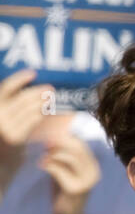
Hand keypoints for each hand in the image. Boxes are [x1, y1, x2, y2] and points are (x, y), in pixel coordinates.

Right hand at [0, 70, 52, 188]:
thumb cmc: (3, 140)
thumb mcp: (3, 120)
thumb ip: (11, 107)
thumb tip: (30, 92)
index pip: (5, 88)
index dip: (19, 78)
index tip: (33, 73)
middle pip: (21, 98)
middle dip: (38, 92)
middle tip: (50, 89)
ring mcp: (5, 127)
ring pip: (29, 109)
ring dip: (43, 102)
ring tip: (52, 98)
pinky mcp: (15, 137)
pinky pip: (32, 121)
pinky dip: (42, 114)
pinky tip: (48, 110)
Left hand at [40, 132, 99, 213]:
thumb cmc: (64, 192)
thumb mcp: (66, 171)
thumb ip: (63, 157)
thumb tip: (52, 138)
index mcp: (94, 167)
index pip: (81, 144)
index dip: (65, 138)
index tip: (49, 140)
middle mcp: (94, 173)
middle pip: (77, 148)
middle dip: (58, 143)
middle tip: (45, 146)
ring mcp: (86, 181)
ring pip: (69, 157)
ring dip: (52, 155)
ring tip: (43, 159)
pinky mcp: (75, 189)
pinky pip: (58, 170)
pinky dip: (47, 165)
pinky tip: (41, 166)